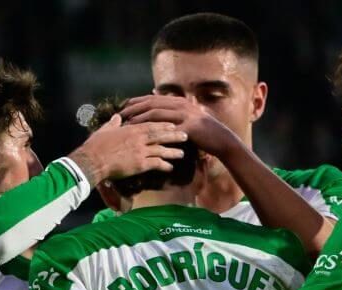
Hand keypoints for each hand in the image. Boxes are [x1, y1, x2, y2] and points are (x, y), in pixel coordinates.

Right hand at [69, 114, 188, 185]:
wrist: (93, 160)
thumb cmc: (96, 145)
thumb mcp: (105, 130)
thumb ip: (113, 123)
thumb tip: (117, 117)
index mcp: (131, 129)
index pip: (152, 124)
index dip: (164, 125)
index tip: (173, 124)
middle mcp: (139, 139)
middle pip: (160, 136)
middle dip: (174, 135)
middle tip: (186, 135)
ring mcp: (140, 151)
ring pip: (161, 150)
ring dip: (172, 152)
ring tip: (182, 153)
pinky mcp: (140, 164)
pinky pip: (156, 164)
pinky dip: (164, 165)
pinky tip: (170, 168)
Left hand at [120, 95, 240, 159]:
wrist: (222, 140)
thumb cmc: (204, 131)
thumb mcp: (189, 116)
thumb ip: (174, 109)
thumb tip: (157, 98)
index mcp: (179, 101)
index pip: (153, 98)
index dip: (137, 102)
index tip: (124, 106)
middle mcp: (181, 104)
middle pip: (152, 103)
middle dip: (134, 108)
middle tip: (120, 114)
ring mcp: (185, 115)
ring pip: (157, 113)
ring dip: (140, 118)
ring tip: (127, 123)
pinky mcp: (188, 127)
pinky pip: (167, 128)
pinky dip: (154, 131)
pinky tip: (144, 136)